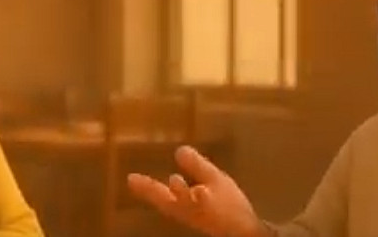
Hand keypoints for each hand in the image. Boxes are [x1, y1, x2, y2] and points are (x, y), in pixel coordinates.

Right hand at [127, 145, 267, 236]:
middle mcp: (190, 210)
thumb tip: (180, 149)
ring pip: (188, 204)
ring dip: (180, 193)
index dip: (144, 186)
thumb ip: (196, 167)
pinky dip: (203, 199)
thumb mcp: (211, 180)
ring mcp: (205, 214)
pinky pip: (212, 209)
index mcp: (184, 202)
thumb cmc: (230, 206)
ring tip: (173, 180)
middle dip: (153, 191)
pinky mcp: (221, 218)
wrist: (249, 228)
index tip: (128, 178)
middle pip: (167, 201)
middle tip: (133, 180)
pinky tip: (200, 190)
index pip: (160, 193)